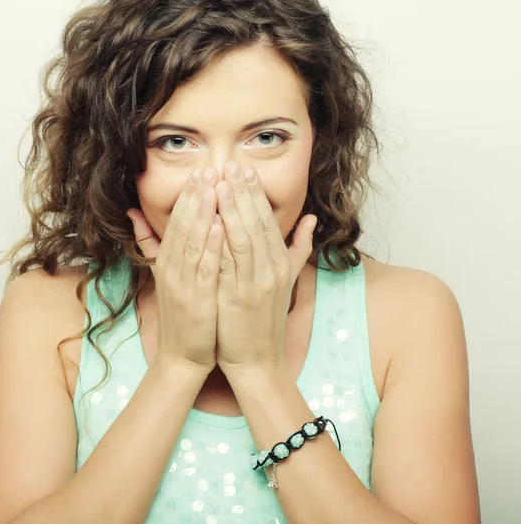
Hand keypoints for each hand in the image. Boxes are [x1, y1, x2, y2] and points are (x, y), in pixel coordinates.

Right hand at [127, 167, 224, 376]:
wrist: (182, 355)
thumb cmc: (180, 314)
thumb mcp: (162, 276)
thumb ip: (150, 244)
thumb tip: (133, 214)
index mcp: (167, 262)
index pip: (177, 222)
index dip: (188, 196)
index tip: (201, 172)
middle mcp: (172, 269)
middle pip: (184, 226)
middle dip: (196, 196)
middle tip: (209, 168)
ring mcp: (183, 284)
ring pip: (192, 242)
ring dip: (203, 213)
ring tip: (214, 187)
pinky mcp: (197, 300)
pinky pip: (204, 269)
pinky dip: (210, 247)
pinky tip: (220, 227)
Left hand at [213, 161, 316, 377]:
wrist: (257, 358)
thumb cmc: (265, 317)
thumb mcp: (287, 281)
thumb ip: (299, 248)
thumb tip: (310, 219)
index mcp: (281, 263)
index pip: (269, 220)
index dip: (256, 194)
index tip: (244, 170)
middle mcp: (271, 269)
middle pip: (257, 223)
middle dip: (243, 192)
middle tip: (230, 165)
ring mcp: (255, 283)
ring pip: (243, 238)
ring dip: (231, 208)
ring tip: (219, 182)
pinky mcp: (237, 297)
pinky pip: (229, 263)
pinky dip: (221, 240)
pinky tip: (212, 219)